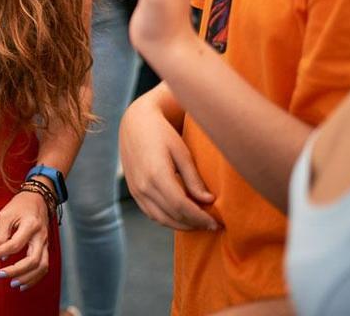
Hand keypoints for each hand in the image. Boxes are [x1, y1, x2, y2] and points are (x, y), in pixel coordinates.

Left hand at [0, 191, 51, 291]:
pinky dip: (34, 278)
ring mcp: (45, 243)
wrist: (38, 198)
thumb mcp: (5, 214)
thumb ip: (1, 234)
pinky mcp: (46, 248)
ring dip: (27, 278)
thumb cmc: (19, 205)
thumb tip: (1, 256)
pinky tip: (23, 284)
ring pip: (41, 267)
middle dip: (15, 271)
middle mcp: (41, 236)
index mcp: (31, 225)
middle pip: (32, 260)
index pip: (14, 244)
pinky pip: (44, 267)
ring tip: (12, 284)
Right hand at [119, 93, 217, 230]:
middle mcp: (143, 186)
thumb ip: (193, 179)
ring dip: (181, 226)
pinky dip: (167, 220)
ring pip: (161, 219)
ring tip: (199, 224)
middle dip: (194, 224)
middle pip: (172, 216)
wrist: (135, 122)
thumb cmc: (161, 133)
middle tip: (213, 226)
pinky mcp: (133, 191)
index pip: (182, 207)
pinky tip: (182, 217)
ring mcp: (136, 190)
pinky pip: (151, 213)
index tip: (216, 223)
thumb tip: (208, 201)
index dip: (200, 218)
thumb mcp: (182, 152)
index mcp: (156, 175)